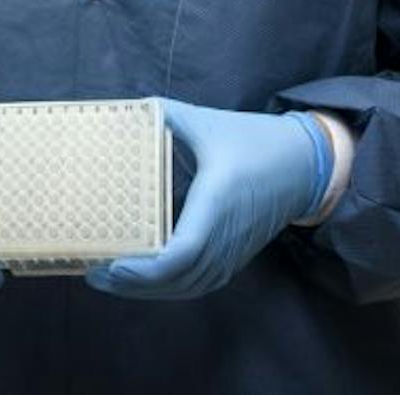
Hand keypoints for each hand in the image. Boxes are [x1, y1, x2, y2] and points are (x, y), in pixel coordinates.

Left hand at [86, 100, 328, 301]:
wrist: (305, 166)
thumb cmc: (256, 141)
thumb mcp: (209, 123)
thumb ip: (167, 115)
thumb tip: (128, 109)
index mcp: (216, 201)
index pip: (182, 252)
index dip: (146, 268)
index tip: (113, 264)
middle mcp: (225, 235)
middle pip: (178, 279)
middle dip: (134, 284)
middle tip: (94, 274)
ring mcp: (232, 251)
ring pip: (188, 287)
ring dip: (149, 291)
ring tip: (111, 280)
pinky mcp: (236, 258)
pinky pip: (200, 284)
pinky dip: (170, 289)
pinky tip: (145, 282)